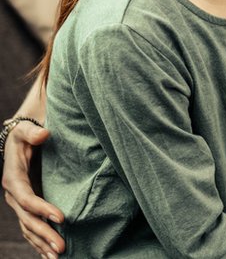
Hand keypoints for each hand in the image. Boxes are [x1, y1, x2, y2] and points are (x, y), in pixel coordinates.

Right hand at [2, 121, 63, 257]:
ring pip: (29, 228)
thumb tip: (43, 134)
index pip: (27, 198)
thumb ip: (32, 132)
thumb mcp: (26, 129)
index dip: (42, 209)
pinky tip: (50, 255)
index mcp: (13, 179)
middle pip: (28, 219)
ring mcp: (20, 204)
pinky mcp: (28, 207)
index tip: (61, 217)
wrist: (22, 140)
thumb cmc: (26, 134)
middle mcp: (14, 195)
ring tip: (59, 255)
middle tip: (62, 247)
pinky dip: (40, 242)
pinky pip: (31, 228)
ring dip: (43, 243)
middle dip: (45, 234)